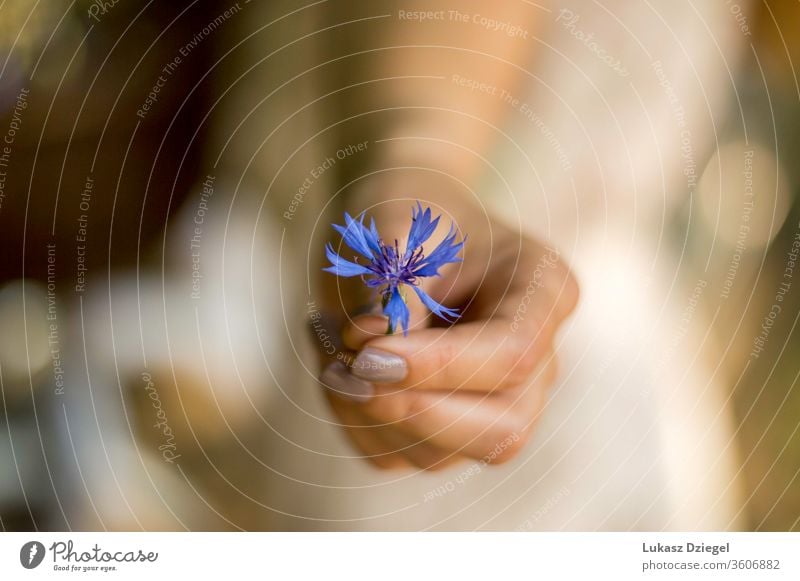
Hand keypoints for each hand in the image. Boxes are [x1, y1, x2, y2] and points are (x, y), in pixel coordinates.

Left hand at [317, 203, 578, 469]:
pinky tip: (336, 366)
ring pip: (439, 454)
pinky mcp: (443, 428)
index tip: (366, 352)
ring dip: (364, 411)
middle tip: (345, 367)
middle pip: (501, 430)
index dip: (439, 366)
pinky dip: (350, 419)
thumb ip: (391, 287)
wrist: (396, 228)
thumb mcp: (395, 223)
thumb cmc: (404, 211)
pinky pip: (395, 454)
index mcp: (542, 291)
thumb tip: (373, 355)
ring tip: (332, 346)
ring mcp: (492, 401)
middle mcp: (534, 359)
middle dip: (411, 409)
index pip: (511, 355)